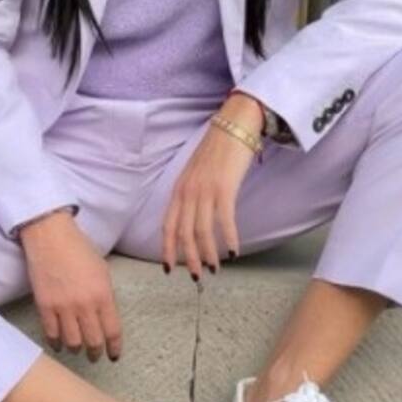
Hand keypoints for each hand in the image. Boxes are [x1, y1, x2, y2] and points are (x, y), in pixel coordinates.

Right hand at [19, 209, 122, 362]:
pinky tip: (60, 344)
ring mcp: (63, 307)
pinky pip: (51, 334)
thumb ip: (105, 295)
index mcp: (103, 294)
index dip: (114, 347)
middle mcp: (84, 304)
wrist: (50, 237)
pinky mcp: (44, 306)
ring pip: (72, 342)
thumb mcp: (102, 270)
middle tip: (95, 356)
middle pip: (93, 341)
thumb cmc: (79, 248)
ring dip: (76, 349)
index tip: (113, 355)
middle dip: (96, 352)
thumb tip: (105, 316)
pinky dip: (57, 343)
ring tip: (77, 349)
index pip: (112, 331)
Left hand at [162, 94, 263, 279]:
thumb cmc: (218, 149)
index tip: (169, 268)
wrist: (233, 125)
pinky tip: (233, 251)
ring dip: (208, 254)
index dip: (167, 249)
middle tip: (195, 277)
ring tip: (214, 269)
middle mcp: (188, 191)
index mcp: (179, 188)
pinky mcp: (225, 188)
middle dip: (188, 258)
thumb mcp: (196, 172)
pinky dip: (229, 238)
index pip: (167, 225)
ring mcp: (205, 190)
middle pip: (183, 233)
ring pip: (202, 231)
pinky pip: (225, 220)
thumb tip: (193, 218)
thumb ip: (191, 193)